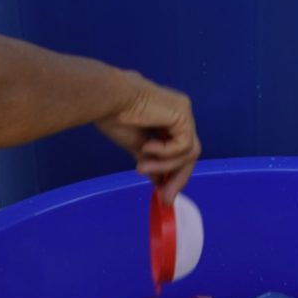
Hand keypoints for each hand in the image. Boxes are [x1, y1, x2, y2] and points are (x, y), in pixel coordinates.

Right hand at [96, 73, 199, 201]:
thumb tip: (159, 182)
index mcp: (168, 119)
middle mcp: (180, 114)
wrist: (108, 99)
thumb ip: (151, 160)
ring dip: (165, 166)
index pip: (180, 150)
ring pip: (188, 152)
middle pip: (189, 153)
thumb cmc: (115, 116)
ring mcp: (183, 112)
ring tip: (141, 166)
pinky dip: (165, 152)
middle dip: (177, 177)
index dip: (174, 173)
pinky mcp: (182, 113)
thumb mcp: (137, 145)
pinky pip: (183, 145)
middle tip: (165, 197)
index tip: (163, 193)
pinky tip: (146, 146)